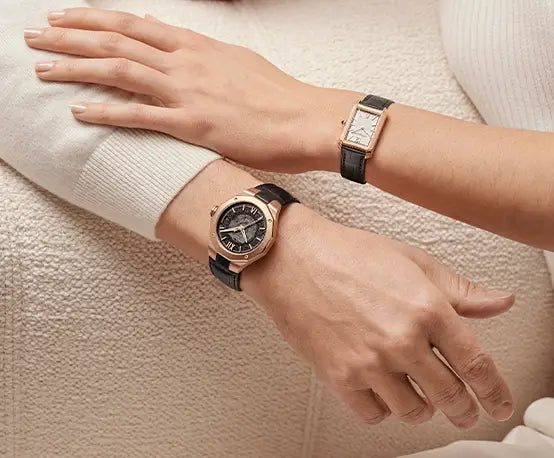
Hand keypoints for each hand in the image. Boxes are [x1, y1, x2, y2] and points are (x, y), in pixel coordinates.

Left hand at [25, 8, 354, 172]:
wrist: (307, 119)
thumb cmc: (280, 96)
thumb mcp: (240, 63)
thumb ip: (207, 58)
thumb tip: (184, 51)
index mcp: (199, 45)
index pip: (136, 23)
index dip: (96, 18)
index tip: (67, 17)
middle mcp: (186, 61)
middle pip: (118, 39)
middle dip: (71, 35)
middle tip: (35, 35)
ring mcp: (187, 91)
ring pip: (119, 69)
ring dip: (76, 67)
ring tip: (42, 68)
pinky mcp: (193, 124)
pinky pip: (138, 115)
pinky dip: (105, 111)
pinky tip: (78, 110)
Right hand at [242, 206, 514, 427]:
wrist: (292, 258)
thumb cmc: (346, 254)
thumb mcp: (411, 261)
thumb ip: (459, 289)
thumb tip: (497, 302)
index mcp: (426, 308)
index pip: (476, 364)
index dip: (495, 391)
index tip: (497, 402)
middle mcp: (401, 340)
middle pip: (450, 396)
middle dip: (463, 409)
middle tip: (463, 410)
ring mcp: (369, 362)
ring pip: (413, 410)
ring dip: (422, 407)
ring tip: (418, 395)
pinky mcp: (339, 375)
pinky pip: (373, 413)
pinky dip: (383, 408)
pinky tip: (382, 391)